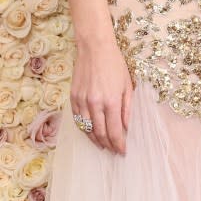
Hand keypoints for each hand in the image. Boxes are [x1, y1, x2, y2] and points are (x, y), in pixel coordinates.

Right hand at [71, 38, 133, 154]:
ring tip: (103, 145)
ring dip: (95, 140)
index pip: (115, 131)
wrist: (95, 48)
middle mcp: (95, 104)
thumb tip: (127, 127)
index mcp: (111, 101)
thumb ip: (127, 108)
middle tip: (114, 151)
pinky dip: (85, 129)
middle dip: (108, 145)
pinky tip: (91, 132)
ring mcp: (82, 102)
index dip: (119, 144)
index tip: (123, 151)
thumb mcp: (127, 84)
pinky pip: (78, 120)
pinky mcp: (73, 98)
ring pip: (87, 129)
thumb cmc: (115, 64)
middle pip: (100, 134)